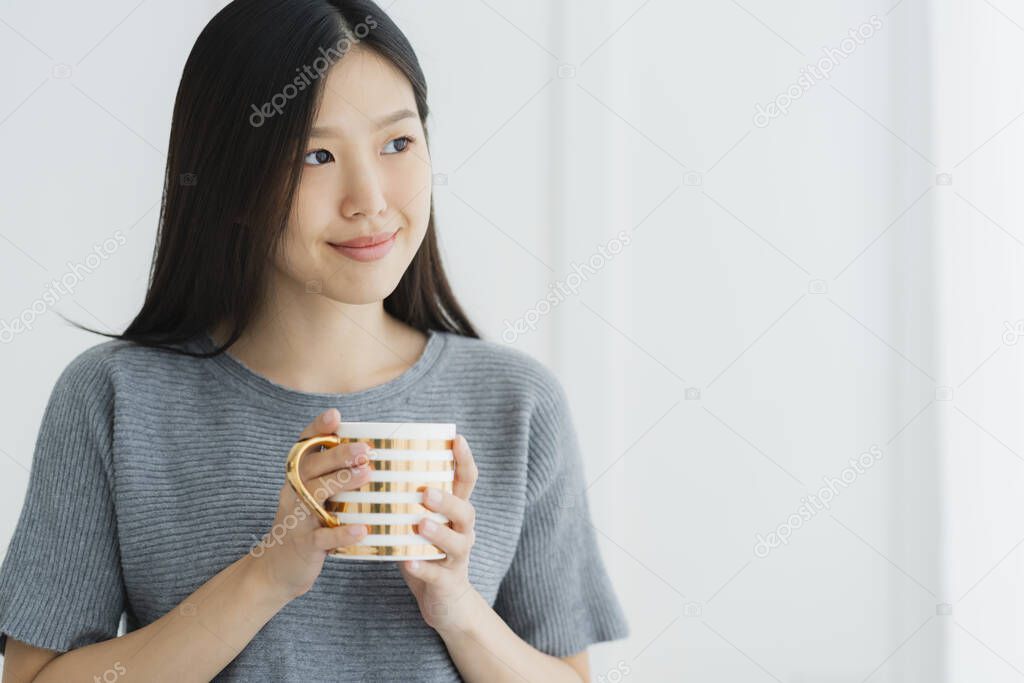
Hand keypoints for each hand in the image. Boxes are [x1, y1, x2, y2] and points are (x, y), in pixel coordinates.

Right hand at [250, 408, 373, 600]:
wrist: (275, 571)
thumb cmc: (304, 527)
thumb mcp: (311, 499)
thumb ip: (332, 477)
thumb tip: (372, 457)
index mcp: (296, 480)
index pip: (303, 449)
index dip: (316, 430)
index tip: (335, 415)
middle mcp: (294, 495)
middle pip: (311, 468)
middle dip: (338, 455)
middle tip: (365, 448)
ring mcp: (297, 520)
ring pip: (315, 496)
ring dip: (342, 482)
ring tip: (368, 474)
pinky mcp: (305, 546)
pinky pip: (322, 537)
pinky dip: (342, 533)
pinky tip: (362, 528)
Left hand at [399, 433, 480, 634]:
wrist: (445, 601)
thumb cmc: (425, 551)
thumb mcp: (420, 522)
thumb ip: (406, 499)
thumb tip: (371, 466)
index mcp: (456, 511)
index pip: (467, 481)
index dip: (465, 460)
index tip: (457, 439)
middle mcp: (463, 530)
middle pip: (465, 510)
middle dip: (447, 500)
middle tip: (427, 492)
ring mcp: (457, 556)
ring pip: (456, 541)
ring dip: (438, 532)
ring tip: (420, 524)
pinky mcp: (447, 581)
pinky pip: (437, 573)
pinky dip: (422, 567)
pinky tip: (408, 562)